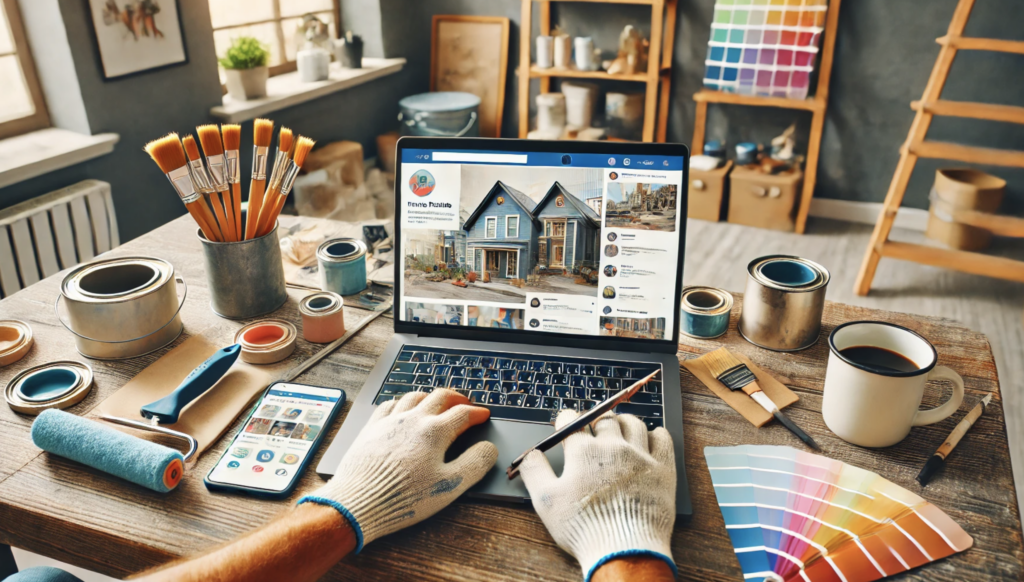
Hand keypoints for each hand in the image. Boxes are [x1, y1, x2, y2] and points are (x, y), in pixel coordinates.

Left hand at [298, 389, 497, 551]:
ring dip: (430, 396)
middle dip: (456, 398)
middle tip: (464, 403)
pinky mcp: (371, 428)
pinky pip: (388, 404)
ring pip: (414, 396)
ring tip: (436, 402)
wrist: (358, 502)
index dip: (477, 413)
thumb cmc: (404, 497)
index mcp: (434, 432)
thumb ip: (475, 464)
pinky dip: (401, 402)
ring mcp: (390, 422)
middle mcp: (412, 420)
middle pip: (439, 397)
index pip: (462, 414)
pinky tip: (401, 409)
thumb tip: (488, 448)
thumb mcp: (450, 486)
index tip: (483, 416)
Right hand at [520, 410, 676, 580]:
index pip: (572, 421)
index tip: (565, 423)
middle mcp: (613, 447)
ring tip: (620, 427)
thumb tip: (529, 454)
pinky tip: (650, 438)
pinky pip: (662, 439)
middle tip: (592, 427)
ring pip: (633, 423)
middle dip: (595, 419)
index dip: (566, 420)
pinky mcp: (662, 469)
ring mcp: (641, 456)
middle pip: (604, 418)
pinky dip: (655, 434)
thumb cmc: (584, 527)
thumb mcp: (546, 501)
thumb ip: (534, 471)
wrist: (624, 548)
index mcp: (583, 452)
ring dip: (624, 421)